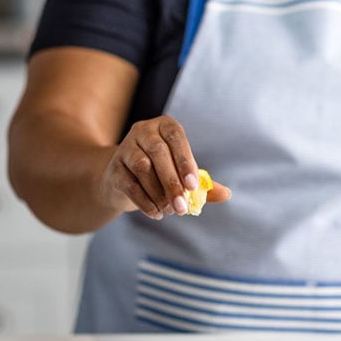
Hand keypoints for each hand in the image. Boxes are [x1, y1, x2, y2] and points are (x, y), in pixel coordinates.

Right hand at [100, 115, 229, 218]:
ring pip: (142, 168)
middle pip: (158, 152)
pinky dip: (145, 201)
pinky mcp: (114, 169)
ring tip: (170, 210)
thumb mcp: (182, 174)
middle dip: (172, 182)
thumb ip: (203, 183)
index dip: (186, 161)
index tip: (193, 185)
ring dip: (159, 193)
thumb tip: (226, 194)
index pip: (176, 137)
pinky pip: (130, 184)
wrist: (124, 181)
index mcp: (164, 126)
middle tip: (182, 206)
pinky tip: (156, 213)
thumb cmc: (160, 174)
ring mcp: (125, 148)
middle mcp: (143, 131)